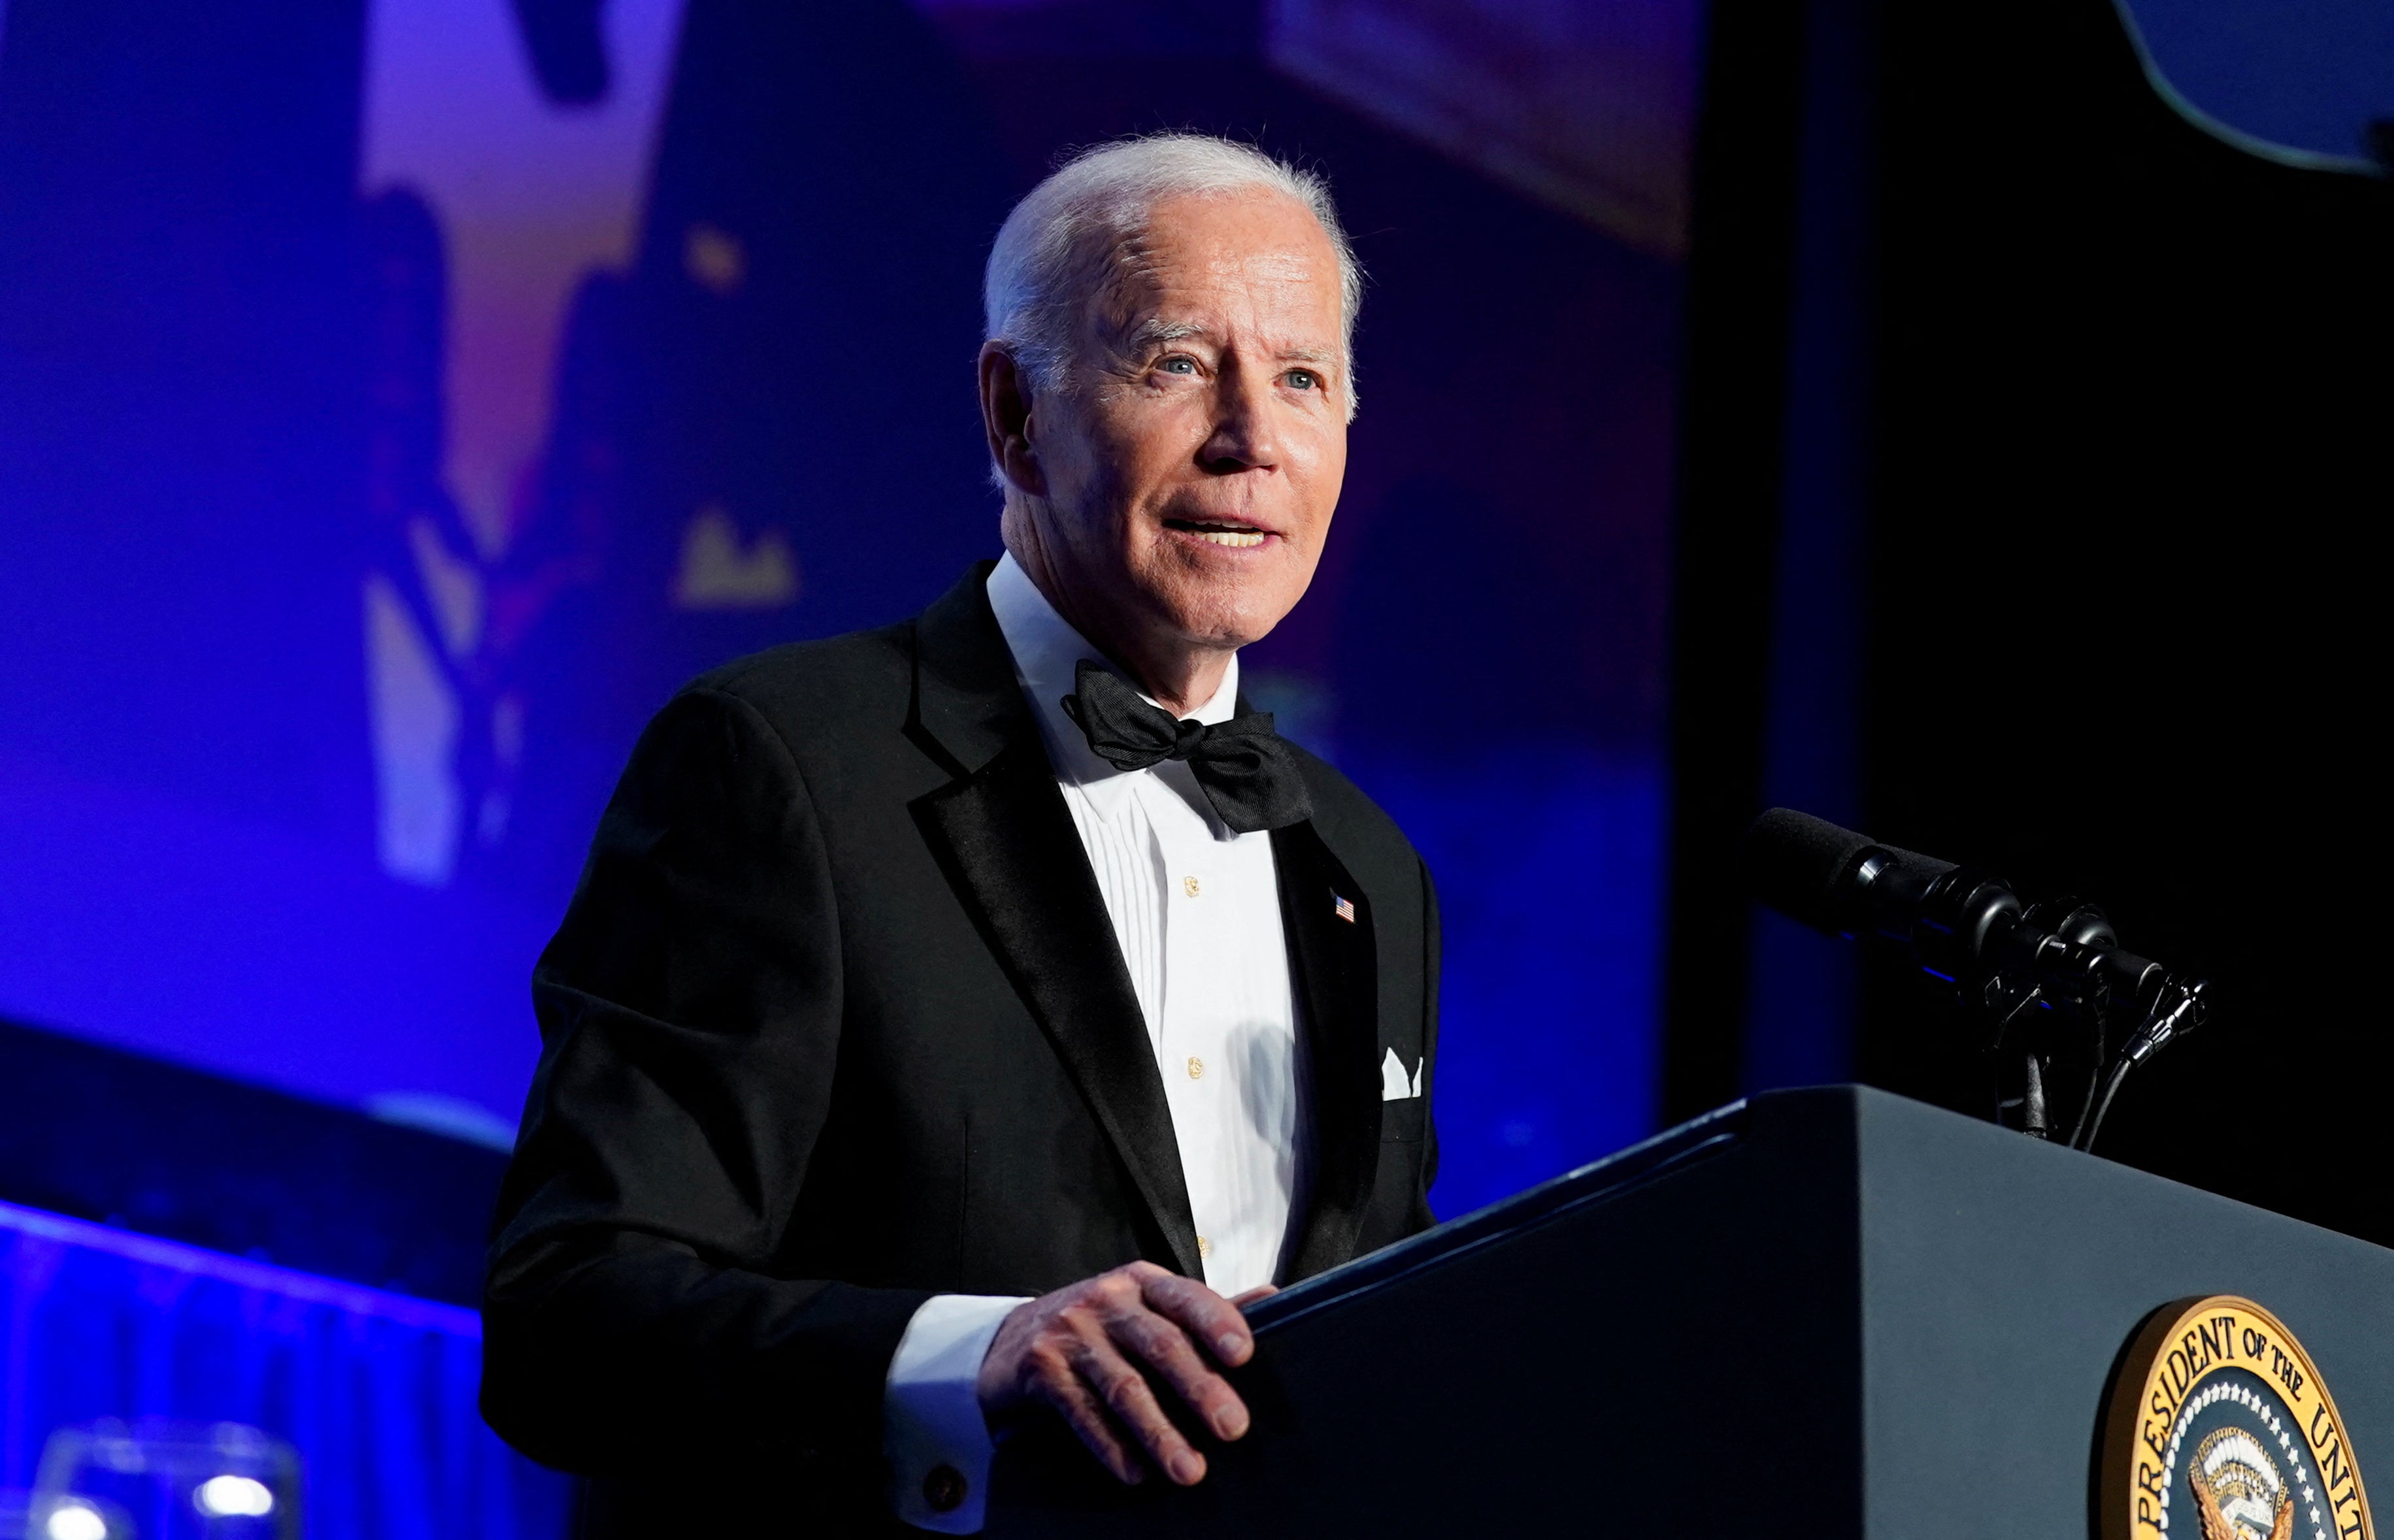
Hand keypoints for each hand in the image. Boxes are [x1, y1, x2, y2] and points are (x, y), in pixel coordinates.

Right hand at [975, 1260, 1276, 1485]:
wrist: (1012, 1340)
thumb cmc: (1100, 1327)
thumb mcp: (1148, 1306)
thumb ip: (1205, 1309)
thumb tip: (1274, 1298)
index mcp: (1143, 1283)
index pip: (1186, 1297)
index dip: (1216, 1322)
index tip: (1244, 1355)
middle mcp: (1107, 1300)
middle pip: (1160, 1345)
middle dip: (1199, 1388)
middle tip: (1233, 1427)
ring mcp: (1071, 1333)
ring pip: (1124, 1386)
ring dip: (1159, 1432)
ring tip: (1190, 1469)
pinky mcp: (1041, 1369)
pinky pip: (1082, 1412)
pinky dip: (1111, 1445)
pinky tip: (1136, 1472)